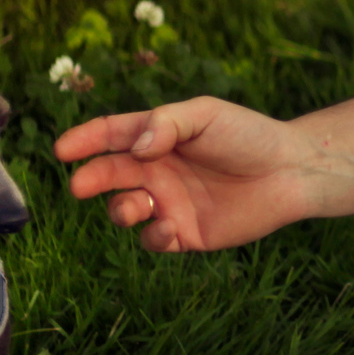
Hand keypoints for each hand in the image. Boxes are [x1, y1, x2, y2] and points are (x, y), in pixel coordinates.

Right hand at [52, 96, 313, 251]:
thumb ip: (165, 125)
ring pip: (124, 210)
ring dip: (120, 210)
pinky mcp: (186, 233)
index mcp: (157, 137)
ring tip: (136, 205)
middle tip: (79, 186)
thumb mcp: (205, 115)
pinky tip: (171, 225)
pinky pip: (154, 239)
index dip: (84, 141)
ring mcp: (169, 202)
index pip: (111, 136)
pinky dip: (153, 235)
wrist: (290, 171)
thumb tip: (133, 149)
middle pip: (109, 175)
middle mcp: (157, 170)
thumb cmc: (249, 135)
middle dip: (91, 179)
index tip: (62, 150)